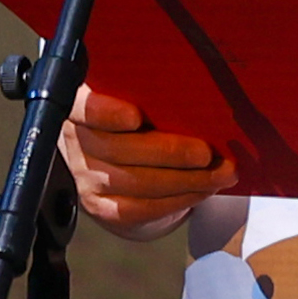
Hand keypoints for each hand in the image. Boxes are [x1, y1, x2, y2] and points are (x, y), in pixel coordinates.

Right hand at [62, 88, 236, 238]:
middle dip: (170, 153)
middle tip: (206, 152)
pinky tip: (203, 189)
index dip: (106, 113)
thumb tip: (197, 91)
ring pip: (135, 183)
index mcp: (83, 101)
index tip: (135, 116)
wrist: (119, 160)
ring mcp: (86, 177)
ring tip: (220, 173)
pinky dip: (180, 199)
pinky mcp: (103, 207)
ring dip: (186, 180)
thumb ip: (152, 90)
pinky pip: (143, 208)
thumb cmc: (138, 114)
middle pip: (117, 150)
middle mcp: (77, 140)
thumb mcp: (138, 93)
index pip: (84, 106)